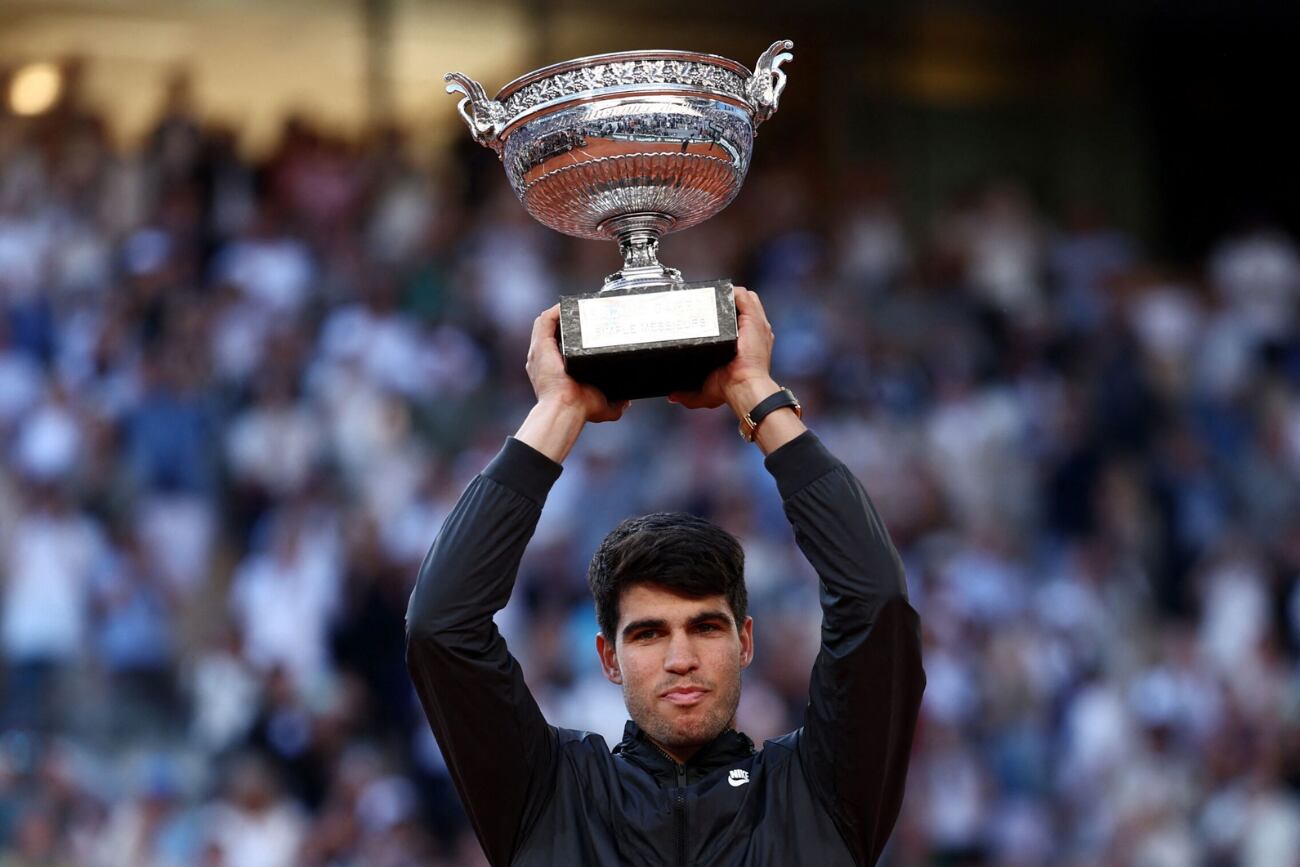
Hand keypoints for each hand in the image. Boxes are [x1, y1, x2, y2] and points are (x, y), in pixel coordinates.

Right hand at [516, 305, 627, 463]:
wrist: (568, 408)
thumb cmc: (580, 409)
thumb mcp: (602, 407)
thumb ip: (615, 405)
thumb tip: (627, 401)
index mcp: (556, 372)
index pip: (561, 349)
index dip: (571, 339)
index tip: (589, 330)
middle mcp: (545, 361)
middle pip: (554, 334)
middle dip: (567, 323)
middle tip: (587, 316)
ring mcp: (540, 352)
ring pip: (546, 325)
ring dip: (560, 314)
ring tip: (578, 307)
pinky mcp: (540, 345)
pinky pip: (544, 321)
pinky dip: (555, 311)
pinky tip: (567, 305)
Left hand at [668, 286, 778, 414]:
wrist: (742, 386)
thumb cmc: (730, 390)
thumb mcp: (706, 393)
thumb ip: (688, 394)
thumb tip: (672, 396)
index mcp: (747, 346)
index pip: (737, 322)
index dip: (724, 317)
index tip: (706, 317)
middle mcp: (754, 333)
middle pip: (741, 307)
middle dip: (726, 303)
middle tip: (706, 306)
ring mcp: (755, 325)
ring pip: (745, 299)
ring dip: (730, 296)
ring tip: (712, 298)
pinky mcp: (754, 319)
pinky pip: (745, 296)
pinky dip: (733, 292)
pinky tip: (720, 294)